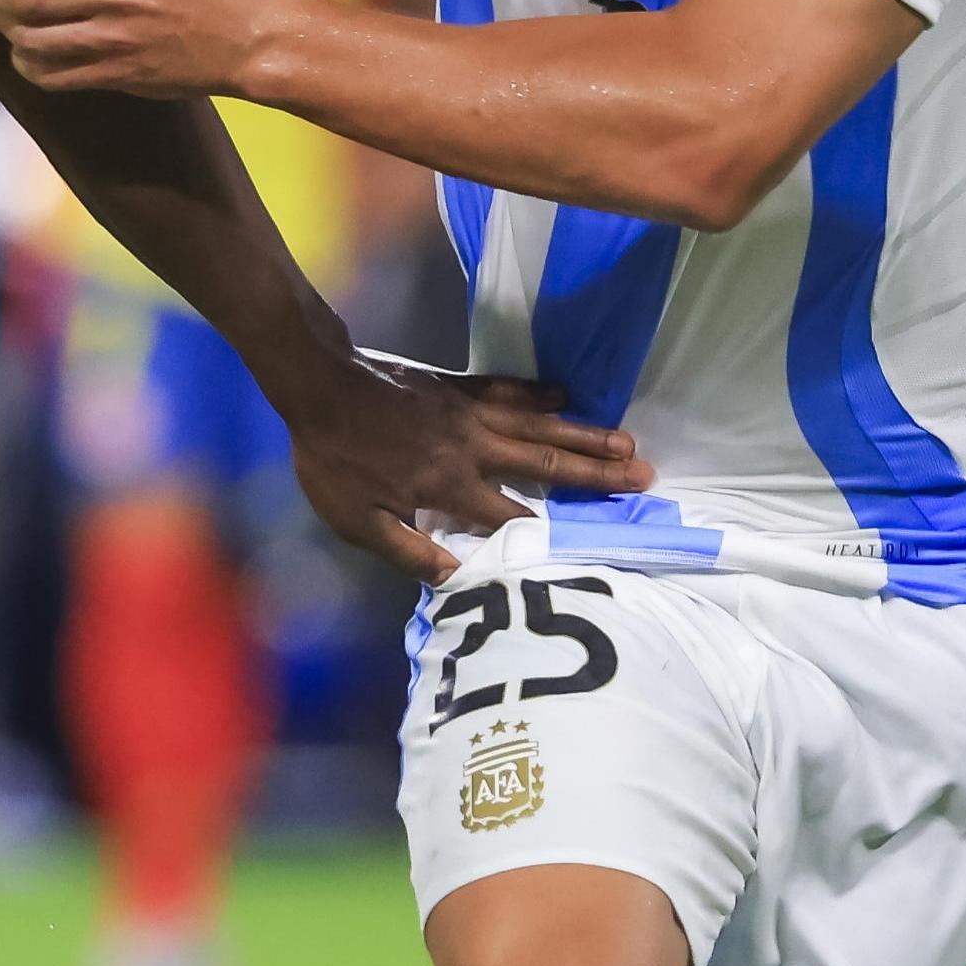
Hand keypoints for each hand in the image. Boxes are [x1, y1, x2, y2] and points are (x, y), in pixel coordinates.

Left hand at [282, 357, 650, 580]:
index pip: (513, 518)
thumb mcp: (358, 520)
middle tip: (645, 478)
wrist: (319, 384)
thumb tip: (455, 580)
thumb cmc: (334, 459)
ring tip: (628, 441)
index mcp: (451, 487)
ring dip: (585, 434)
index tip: (601, 541)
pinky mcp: (458, 385)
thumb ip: (409, 550)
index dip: (554, 533)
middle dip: (598, 475)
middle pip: (547, 466)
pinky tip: (566, 395)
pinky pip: (509, 388)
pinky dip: (539, 392)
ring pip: (540, 425)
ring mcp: (470, 412)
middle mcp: (474, 448)